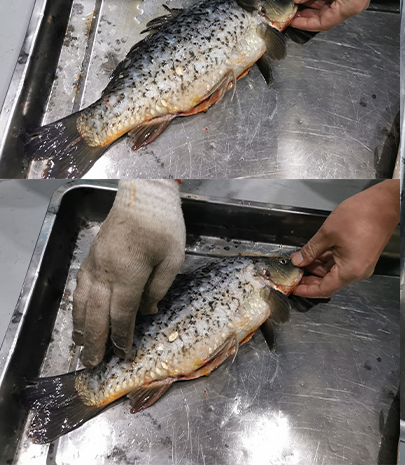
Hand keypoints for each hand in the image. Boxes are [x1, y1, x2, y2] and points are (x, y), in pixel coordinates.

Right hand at [72, 180, 184, 367]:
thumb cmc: (163, 225)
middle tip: (93, 363)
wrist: (142, 195)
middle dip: (95, 341)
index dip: (121, 336)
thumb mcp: (173, 258)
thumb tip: (148, 312)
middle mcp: (105, 273)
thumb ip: (159, 288)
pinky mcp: (90, 258)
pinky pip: (79, 289)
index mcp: (128, 274)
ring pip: (82, 303)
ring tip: (82, 346)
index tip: (123, 352)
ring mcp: (94, 265)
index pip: (121, 314)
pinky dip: (77, 307)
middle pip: (96, 314)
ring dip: (81, 327)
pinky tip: (79, 316)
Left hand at [291, 180, 399, 297]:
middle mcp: (358, 272)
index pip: (324, 289)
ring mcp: (362, 264)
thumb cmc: (359, 217)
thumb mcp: (328, 233)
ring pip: (336, 271)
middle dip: (311, 278)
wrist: (384, 204)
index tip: (293, 287)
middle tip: (293, 272)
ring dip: (319, 267)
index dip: (307, 289)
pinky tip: (317, 253)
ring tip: (302, 260)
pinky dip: (329, 260)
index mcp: (350, 271)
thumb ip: (311, 250)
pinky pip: (343, 263)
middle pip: (330, 282)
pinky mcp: (363, 255)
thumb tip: (298, 262)